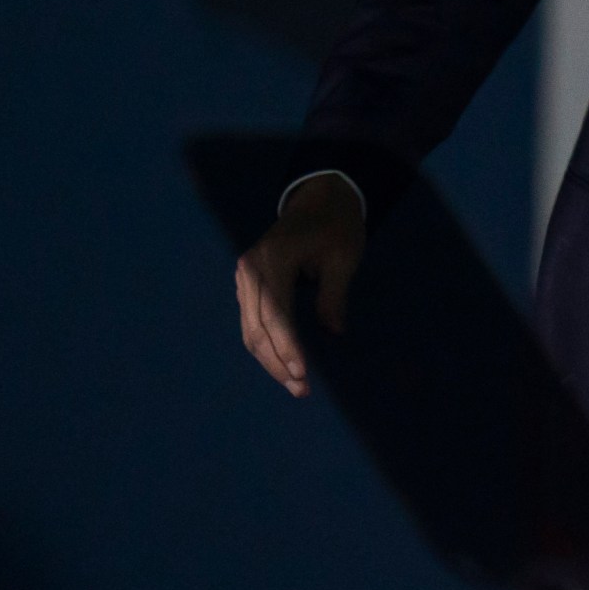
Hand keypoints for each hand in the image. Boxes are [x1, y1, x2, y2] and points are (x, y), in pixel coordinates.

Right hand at [233, 173, 365, 395]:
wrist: (320, 198)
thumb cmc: (337, 226)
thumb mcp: (344, 257)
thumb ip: (334, 295)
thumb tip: (334, 332)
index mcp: (273, 259)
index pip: (276, 314)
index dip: (288, 347)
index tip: (302, 375)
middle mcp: (250, 269)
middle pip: (256, 328)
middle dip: (277, 363)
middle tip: (301, 391)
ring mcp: (245, 276)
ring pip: (250, 329)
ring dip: (270, 359)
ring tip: (295, 385)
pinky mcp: (247, 282)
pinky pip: (252, 321)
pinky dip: (267, 344)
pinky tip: (284, 364)